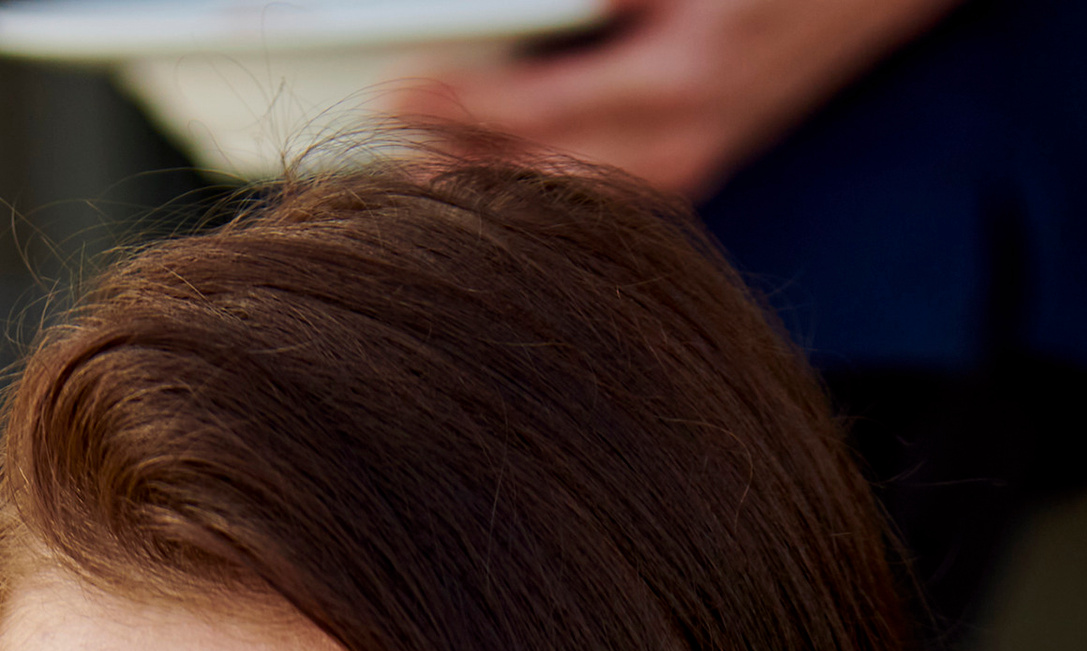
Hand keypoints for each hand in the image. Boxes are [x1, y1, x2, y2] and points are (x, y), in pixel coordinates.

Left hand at [387, 0, 954, 200]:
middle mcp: (688, 138)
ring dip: (499, 190)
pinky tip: (504, 185)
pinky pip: (610, 191)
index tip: (396, 97)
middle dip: (459, 170)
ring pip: (572, 196)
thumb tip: (524, 13)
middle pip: (543, 175)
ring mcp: (698, 160)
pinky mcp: (705, 162)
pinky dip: (550, 187)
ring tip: (421, 181)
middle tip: (381, 161)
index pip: (540, 109)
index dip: (459, 106)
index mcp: (682, 79)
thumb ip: (604, 1)